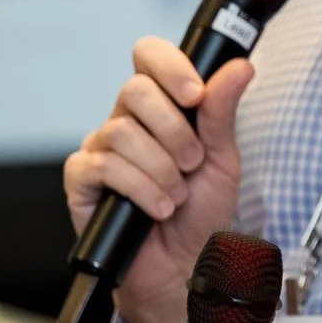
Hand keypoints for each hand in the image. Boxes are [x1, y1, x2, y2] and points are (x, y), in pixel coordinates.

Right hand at [62, 37, 254, 322]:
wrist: (184, 266)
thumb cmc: (201, 212)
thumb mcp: (222, 159)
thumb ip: (222, 112)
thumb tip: (239, 66)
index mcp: (159, 106)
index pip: (148, 57)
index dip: (169, 66)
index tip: (196, 96)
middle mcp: (125, 121)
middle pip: (135, 90)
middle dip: (174, 131)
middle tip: (192, 163)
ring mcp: (100, 149)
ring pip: (122, 132)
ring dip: (161, 169)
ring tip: (176, 196)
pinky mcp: (82, 180)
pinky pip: (103, 166)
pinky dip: (140, 189)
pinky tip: (156, 207)